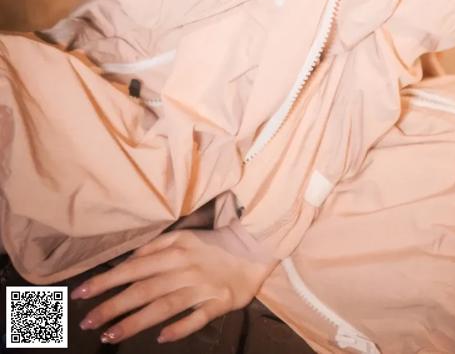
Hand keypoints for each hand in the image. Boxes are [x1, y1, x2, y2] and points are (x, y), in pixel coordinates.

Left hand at [71, 227, 276, 344]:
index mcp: (173, 251)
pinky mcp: (218, 303)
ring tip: (110, 336)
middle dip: (112, 306)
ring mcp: (201, 288)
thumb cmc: (212, 244)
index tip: (81, 293)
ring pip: (163, 307)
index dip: (106, 281)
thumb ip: (156, 247)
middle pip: (143, 290)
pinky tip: (161, 338)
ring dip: (135, 322)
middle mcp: (183, 269)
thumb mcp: (183, 236)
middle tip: (86, 322)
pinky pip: (196, 318)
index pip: (133, 268)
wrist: (253, 248)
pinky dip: (179, 328)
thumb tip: (129, 260)